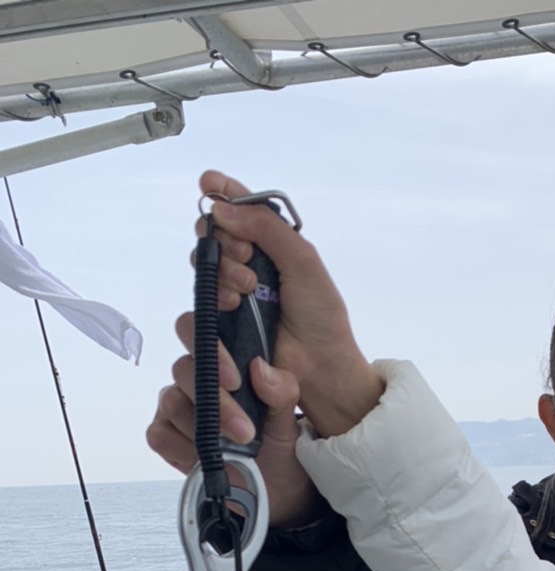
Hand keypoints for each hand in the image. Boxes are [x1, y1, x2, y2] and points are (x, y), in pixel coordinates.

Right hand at [147, 341, 323, 529]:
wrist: (276, 486)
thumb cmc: (279, 441)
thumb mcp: (289, 416)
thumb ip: (282, 390)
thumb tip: (259, 369)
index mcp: (226, 358)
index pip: (203, 328)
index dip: (211, 338)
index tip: (236, 374)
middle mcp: (196, 375)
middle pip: (185, 367)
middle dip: (215, 397)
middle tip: (244, 424)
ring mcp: (178, 403)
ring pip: (173, 400)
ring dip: (204, 426)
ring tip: (237, 445)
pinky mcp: (165, 433)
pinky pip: (160, 432)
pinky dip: (183, 446)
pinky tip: (208, 457)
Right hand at [196, 170, 384, 436]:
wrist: (321, 368)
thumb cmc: (320, 316)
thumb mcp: (303, 262)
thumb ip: (268, 229)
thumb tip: (222, 207)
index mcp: (271, 246)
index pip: (241, 210)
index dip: (222, 192)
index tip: (209, 183)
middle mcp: (247, 266)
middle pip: (213, 234)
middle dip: (224, 238)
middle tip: (247, 258)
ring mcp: (231, 295)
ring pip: (203, 266)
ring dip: (221, 269)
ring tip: (247, 288)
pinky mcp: (219, 325)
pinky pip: (199, 302)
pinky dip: (213, 297)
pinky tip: (232, 305)